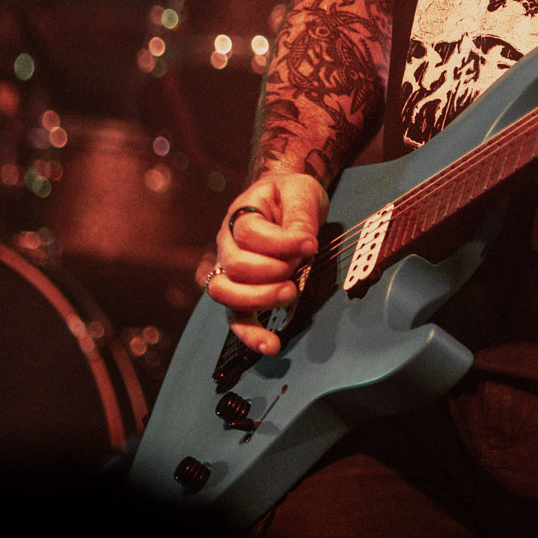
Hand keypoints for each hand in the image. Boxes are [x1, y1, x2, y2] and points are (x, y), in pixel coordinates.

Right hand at [206, 168, 328, 354]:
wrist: (285, 199)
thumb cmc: (292, 195)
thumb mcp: (301, 192)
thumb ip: (299, 216)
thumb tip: (303, 244)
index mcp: (240, 216)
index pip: (249, 233)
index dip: (282, 242)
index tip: (310, 244)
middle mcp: (227, 246)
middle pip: (235, 267)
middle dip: (270, 273)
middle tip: (297, 270)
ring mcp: (230, 272)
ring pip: (227, 295)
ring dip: (261, 299)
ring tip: (290, 294)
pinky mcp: (242, 295)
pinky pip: (237, 320)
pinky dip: (251, 335)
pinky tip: (271, 345)